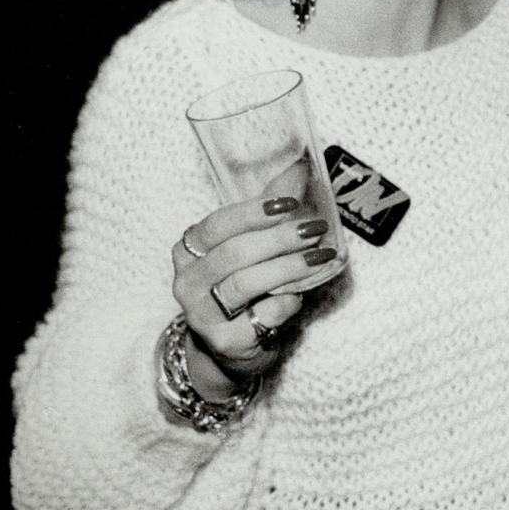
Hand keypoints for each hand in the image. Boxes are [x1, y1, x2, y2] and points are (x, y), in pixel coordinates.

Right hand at [171, 195, 335, 396]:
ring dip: (288, 267)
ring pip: (244, 284)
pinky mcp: (224, 342)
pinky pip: (260, 317)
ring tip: (320, 256)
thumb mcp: (250, 244)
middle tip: (314, 229)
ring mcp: (201, 315)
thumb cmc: (243, 284)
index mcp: (190, 249)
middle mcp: (187, 281)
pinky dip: (285, 304)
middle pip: (233, 254)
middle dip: (279, 239)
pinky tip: (298, 296)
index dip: (253, 212)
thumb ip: (270, 209)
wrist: (230, 345)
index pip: (216, 225)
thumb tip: (301, 164)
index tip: (289, 203)